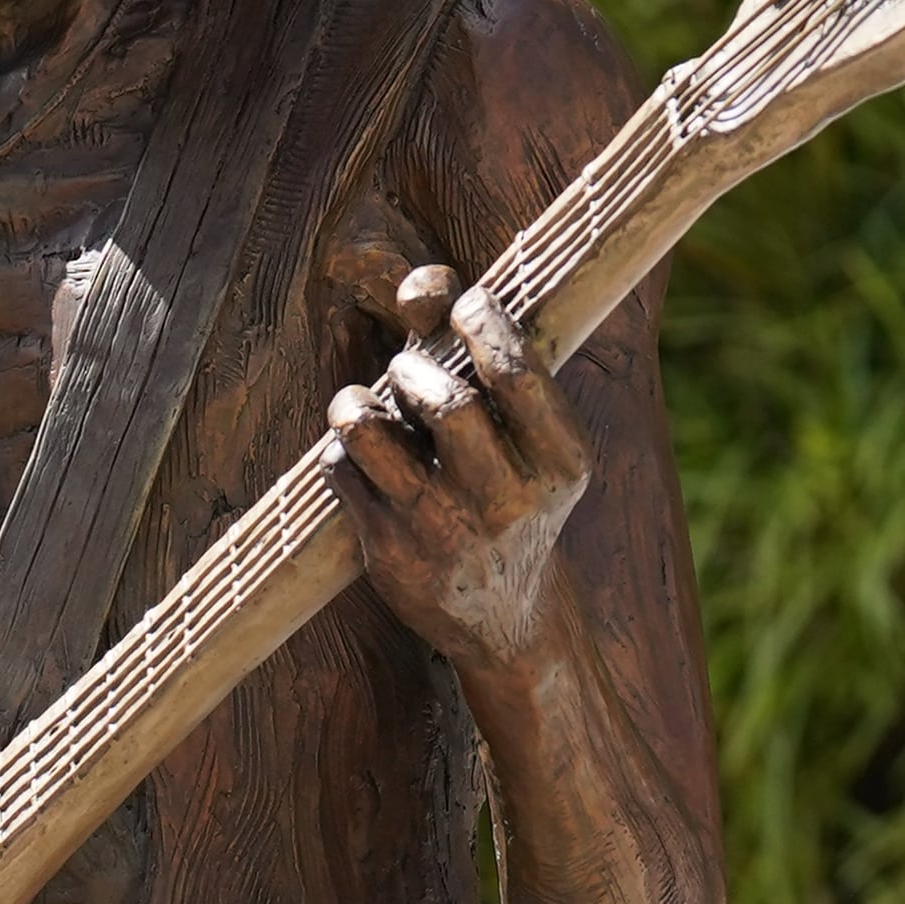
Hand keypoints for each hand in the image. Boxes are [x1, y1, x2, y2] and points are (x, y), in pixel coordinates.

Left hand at [327, 255, 591, 668]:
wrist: (506, 617)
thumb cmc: (508, 490)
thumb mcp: (522, 434)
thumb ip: (476, 350)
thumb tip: (421, 285)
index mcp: (561, 462)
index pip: (517, 373)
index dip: (480, 321)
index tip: (462, 307)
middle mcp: (510, 502)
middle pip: (449, 403)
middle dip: (415, 369)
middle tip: (408, 372)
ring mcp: (447, 532)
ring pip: (375, 433)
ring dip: (358, 402)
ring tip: (362, 405)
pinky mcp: (392, 555)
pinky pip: (343, 471)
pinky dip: (344, 449)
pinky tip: (362, 457)